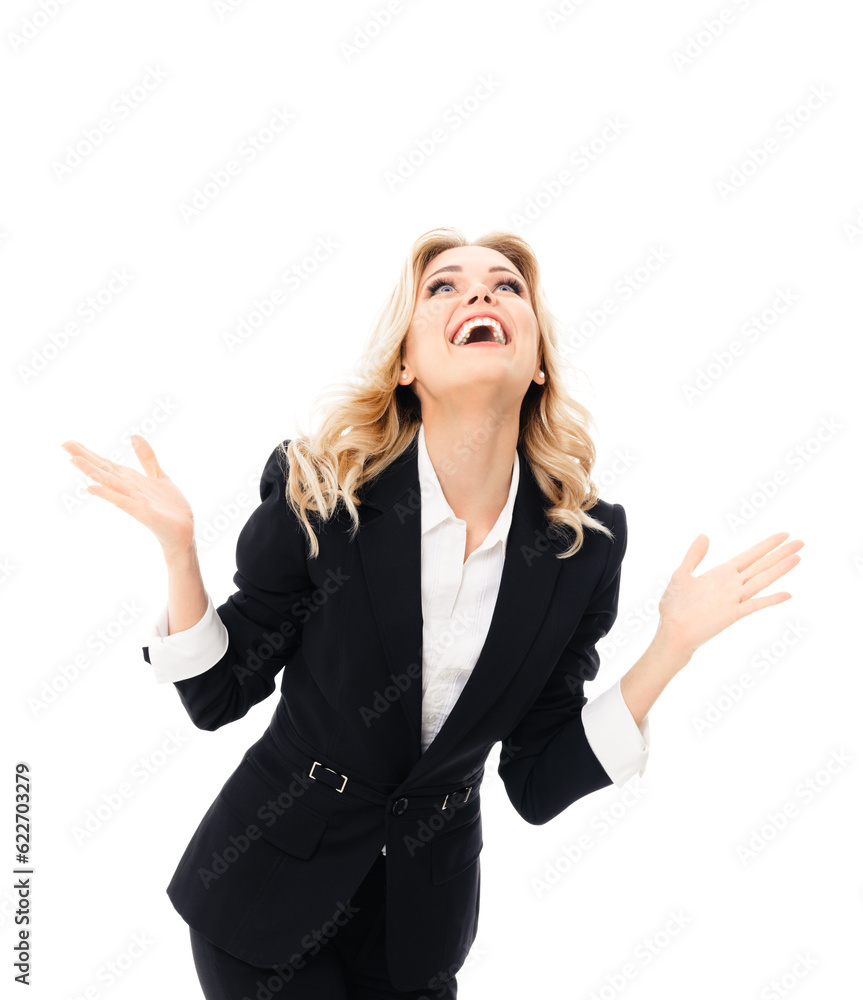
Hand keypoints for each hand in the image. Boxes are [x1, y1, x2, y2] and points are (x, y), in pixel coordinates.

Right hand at [61, 436, 194, 555]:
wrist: (183, 531)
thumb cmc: (169, 507)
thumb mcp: (159, 476)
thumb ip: (146, 458)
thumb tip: (134, 436)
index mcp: (131, 480)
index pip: (106, 464)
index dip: (89, 453)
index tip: (69, 442)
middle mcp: (128, 489)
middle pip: (103, 470)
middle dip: (84, 457)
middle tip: (63, 444)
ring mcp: (133, 500)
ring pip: (109, 482)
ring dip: (92, 471)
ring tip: (73, 460)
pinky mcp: (141, 512)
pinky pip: (122, 501)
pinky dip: (107, 494)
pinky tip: (91, 488)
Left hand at [656, 531, 803, 659]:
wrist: (673, 632)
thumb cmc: (674, 606)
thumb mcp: (681, 574)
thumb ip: (694, 555)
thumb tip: (705, 535)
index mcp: (722, 573)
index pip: (750, 556)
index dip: (767, 545)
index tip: (784, 534)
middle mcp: (732, 584)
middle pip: (761, 565)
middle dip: (781, 553)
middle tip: (801, 541)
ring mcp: (734, 599)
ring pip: (762, 580)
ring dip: (780, 570)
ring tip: (798, 557)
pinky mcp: (732, 614)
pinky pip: (755, 605)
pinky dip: (771, 599)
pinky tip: (787, 594)